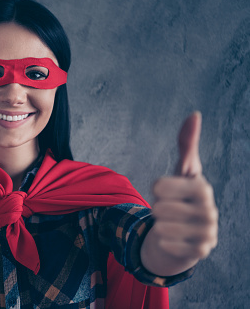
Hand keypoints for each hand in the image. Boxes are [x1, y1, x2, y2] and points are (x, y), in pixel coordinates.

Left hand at [141, 112, 217, 275]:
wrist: (187, 232)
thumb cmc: (182, 196)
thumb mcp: (183, 171)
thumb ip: (186, 144)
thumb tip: (194, 114)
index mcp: (202, 188)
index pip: (159, 186)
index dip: (157, 189)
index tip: (168, 191)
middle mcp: (209, 211)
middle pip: (158, 208)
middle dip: (158, 209)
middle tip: (170, 210)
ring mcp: (207, 234)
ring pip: (160, 227)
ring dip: (160, 225)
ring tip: (172, 223)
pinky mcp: (199, 252)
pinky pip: (165, 244)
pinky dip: (163, 241)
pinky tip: (175, 238)